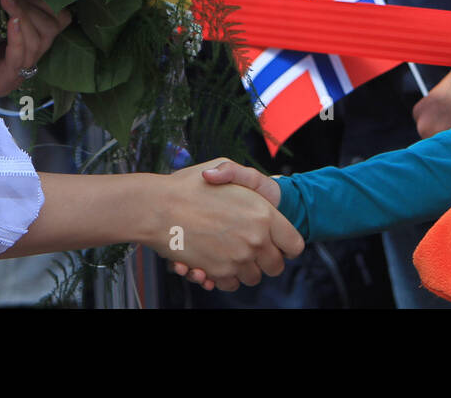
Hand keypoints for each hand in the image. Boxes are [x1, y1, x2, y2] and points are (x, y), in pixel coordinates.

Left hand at [0, 0, 72, 97]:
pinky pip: (20, 57)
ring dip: (24, 19)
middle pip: (51, 28)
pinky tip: (11, 23)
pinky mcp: (6, 80)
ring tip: (7, 4)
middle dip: (32, 8)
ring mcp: (20, 69)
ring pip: (38, 41)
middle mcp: (31, 52)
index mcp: (33, 33)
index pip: (57, 18)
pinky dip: (18, 38)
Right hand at [153, 159, 300, 290]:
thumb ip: (241, 176)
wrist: (157, 207)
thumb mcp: (223, 166)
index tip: (277, 242)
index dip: (286, 245)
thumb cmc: (189, 185)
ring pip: (253, 278)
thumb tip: (247, 192)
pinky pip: (230, 284)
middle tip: (252, 249)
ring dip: (244, 270)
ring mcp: (237, 259)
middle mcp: (255, 240)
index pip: (294, 245)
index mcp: (264, 214)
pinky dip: (224, 278)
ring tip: (229, 253)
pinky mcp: (216, 273)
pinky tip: (213, 262)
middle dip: (266, 261)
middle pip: (275, 267)